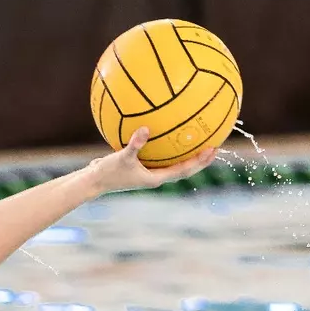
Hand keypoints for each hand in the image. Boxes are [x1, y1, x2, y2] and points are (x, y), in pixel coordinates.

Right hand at [86, 127, 217, 194]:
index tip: (213, 150)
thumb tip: (146, 128)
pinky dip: (169, 148)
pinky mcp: (142, 167)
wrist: (94, 182)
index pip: (184, 170)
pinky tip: (168, 134)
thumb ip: (135, 144)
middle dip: (200, 159)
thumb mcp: (122, 157)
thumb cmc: (108, 172)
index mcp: (156, 178)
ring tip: (199, 141)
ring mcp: (149, 173)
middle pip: (184, 169)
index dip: (200, 161)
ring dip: (187, 155)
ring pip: (174, 164)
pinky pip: (161, 157)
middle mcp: (156, 176)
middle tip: (215, 146)